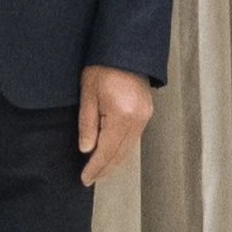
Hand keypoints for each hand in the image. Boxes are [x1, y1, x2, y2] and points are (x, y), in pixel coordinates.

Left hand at [79, 65, 155, 185]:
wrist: (124, 52)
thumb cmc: (101, 68)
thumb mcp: (87, 95)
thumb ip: (87, 124)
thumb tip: (86, 150)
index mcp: (122, 115)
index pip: (107, 150)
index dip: (95, 167)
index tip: (84, 179)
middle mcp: (138, 119)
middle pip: (121, 153)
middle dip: (105, 168)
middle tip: (90, 180)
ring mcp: (145, 117)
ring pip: (129, 148)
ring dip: (114, 162)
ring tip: (99, 172)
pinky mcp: (146, 114)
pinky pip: (133, 139)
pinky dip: (122, 150)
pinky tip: (111, 155)